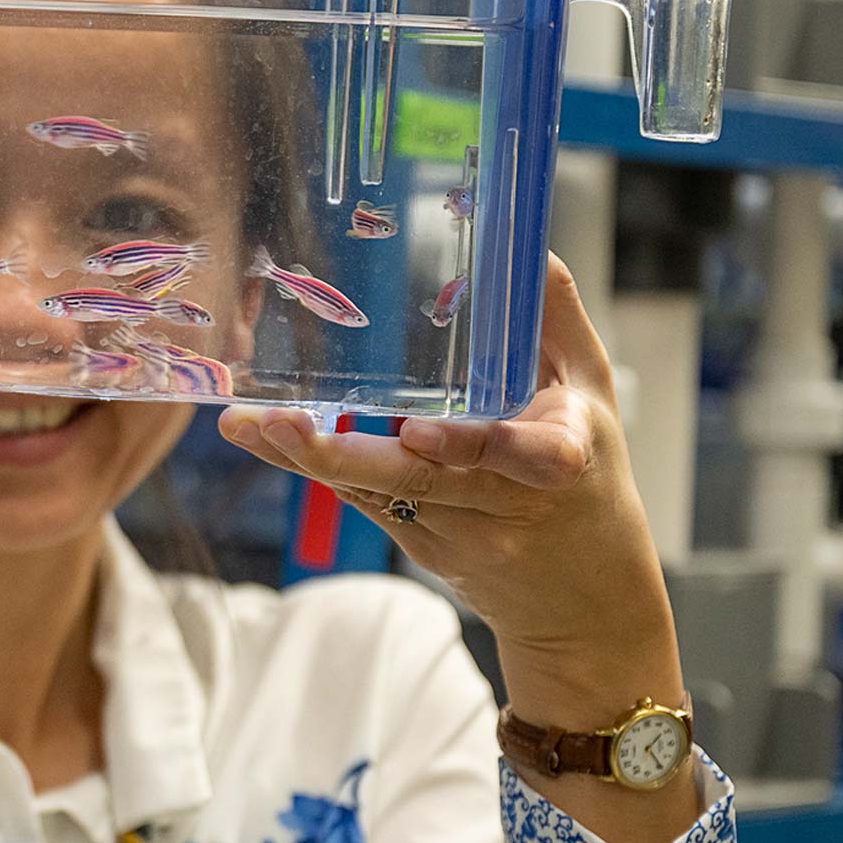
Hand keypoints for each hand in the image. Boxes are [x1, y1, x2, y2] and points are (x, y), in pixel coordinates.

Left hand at [221, 254, 676, 688]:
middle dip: (340, 455)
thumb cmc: (594, 471)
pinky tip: (264, 438)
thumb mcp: (592, 389)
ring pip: (377, 493)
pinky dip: (315, 468)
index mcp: (560, 460)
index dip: (471, 445)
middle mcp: (504, 504)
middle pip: (418, 482)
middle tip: (279, 421)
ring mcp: (460, 535)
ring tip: (248, 422)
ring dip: (306, 457)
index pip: (522, 456)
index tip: (419, 433)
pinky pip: (366, 502)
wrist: (591, 599)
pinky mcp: (424, 549)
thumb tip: (524, 242)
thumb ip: (552, 318)